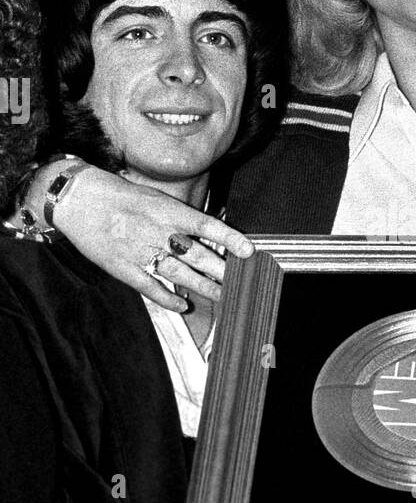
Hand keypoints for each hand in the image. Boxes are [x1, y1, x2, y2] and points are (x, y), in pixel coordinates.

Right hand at [53, 167, 253, 309]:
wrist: (79, 200)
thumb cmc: (120, 196)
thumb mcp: (155, 198)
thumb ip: (179, 217)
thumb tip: (207, 233)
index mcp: (167, 211)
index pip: (207, 225)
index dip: (230, 239)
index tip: (249, 251)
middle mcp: (158, 232)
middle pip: (198, 256)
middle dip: (222, 271)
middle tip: (240, 282)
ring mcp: (141, 252)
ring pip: (180, 275)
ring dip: (203, 287)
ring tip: (222, 296)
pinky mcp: (124, 268)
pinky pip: (151, 288)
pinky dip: (168, 299)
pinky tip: (183, 305)